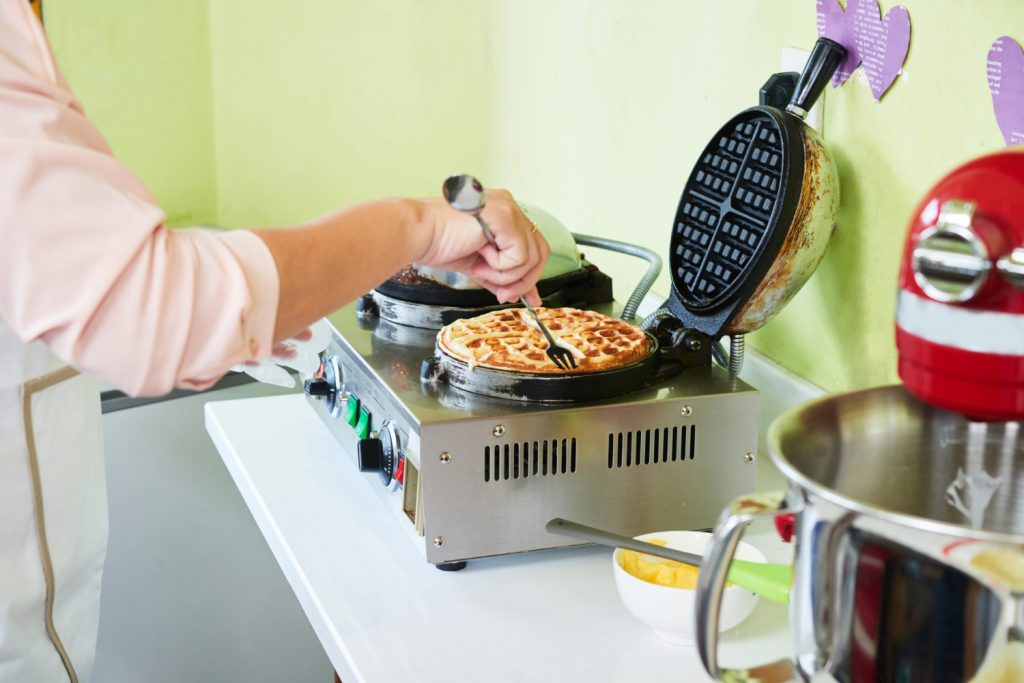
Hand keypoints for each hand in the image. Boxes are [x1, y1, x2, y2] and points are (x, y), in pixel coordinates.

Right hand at [416, 189, 549, 304]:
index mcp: (504, 214)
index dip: (528, 275)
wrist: (418, 234)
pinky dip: (501, 265)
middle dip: (523, 280)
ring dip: (505, 274)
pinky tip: (480, 255)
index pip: (533, 247)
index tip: (510, 294)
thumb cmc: (439, 244)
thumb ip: (506, 278)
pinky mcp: (505, 217)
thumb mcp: (481, 266)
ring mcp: (509, 209)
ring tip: (481, 268)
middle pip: (540, 252)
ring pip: (531, 257)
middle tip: (502, 294)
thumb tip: (531, 297)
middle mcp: (510, 206)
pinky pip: (520, 255)